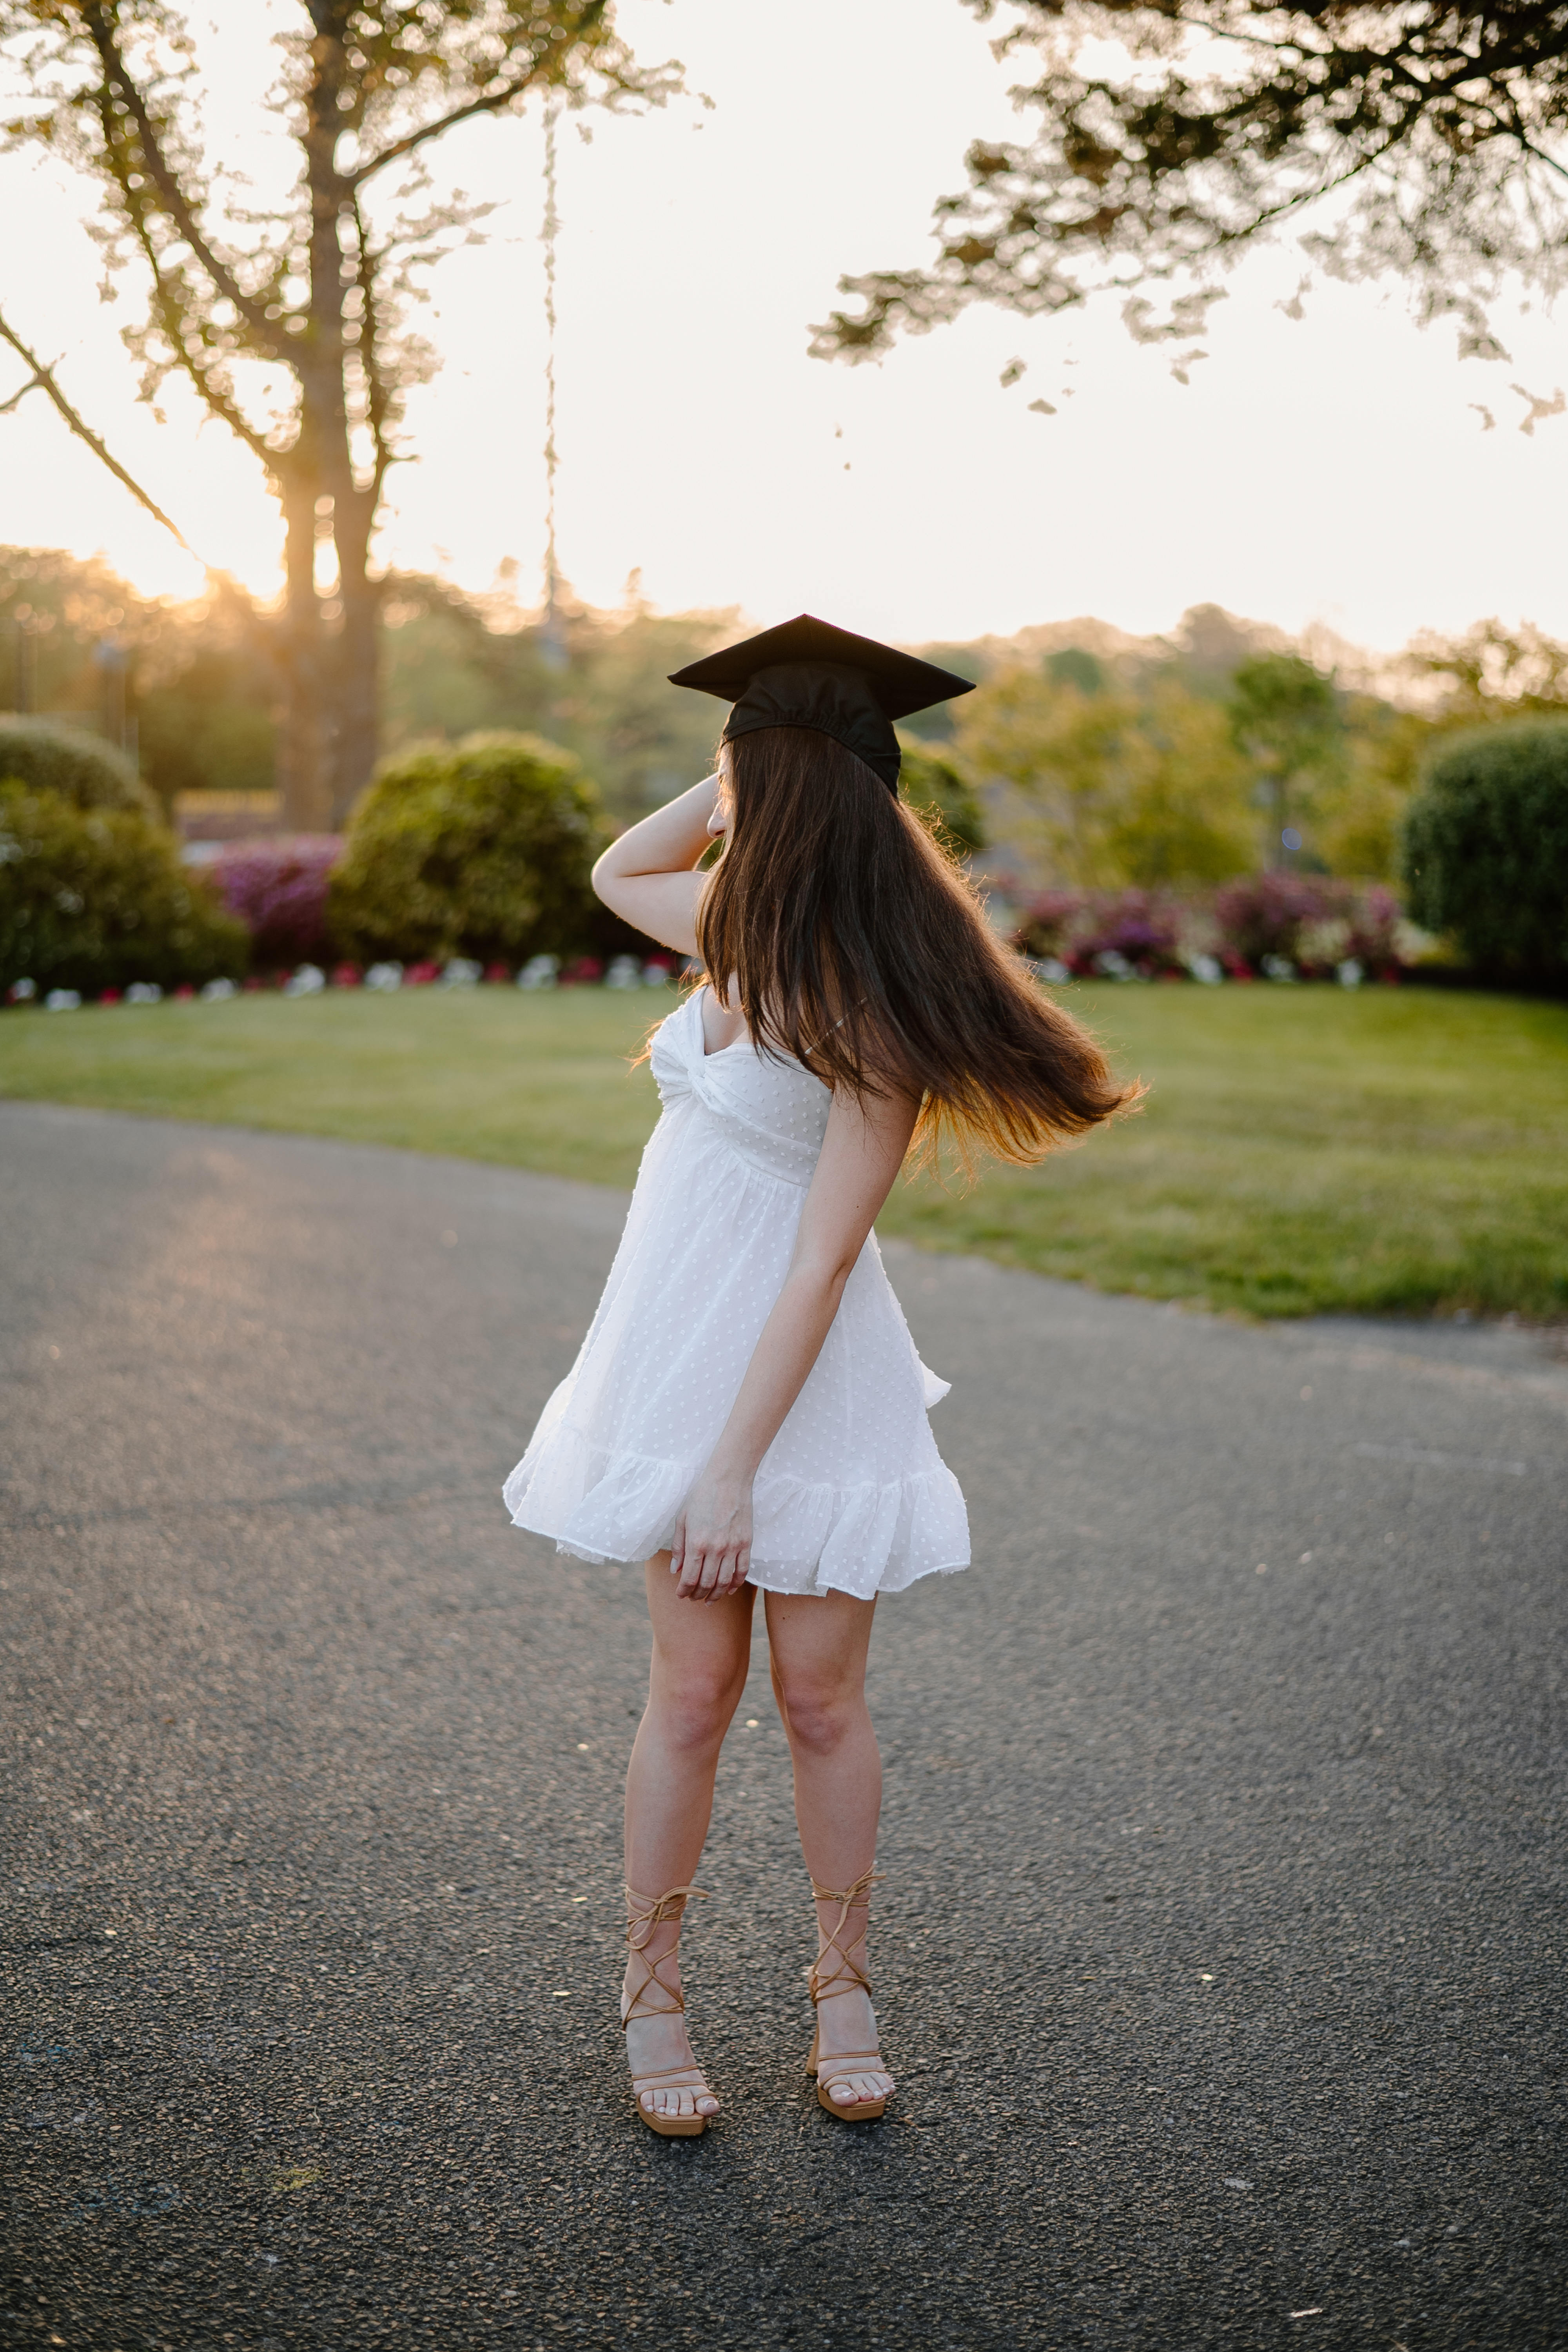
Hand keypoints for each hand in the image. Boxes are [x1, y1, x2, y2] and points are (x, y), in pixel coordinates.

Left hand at [670, 1466, 752, 1602]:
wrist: (728, 1479)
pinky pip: (743, 1571)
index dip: (684, 1591)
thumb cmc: (701, 1496)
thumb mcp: (682, 1519)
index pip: (689, 1578)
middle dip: (698, 1595)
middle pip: (706, 1583)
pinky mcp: (746, 1543)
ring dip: (716, 1594)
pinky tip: (729, 1589)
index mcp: (696, 1542)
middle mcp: (715, 1548)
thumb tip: (675, 1571)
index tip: (681, 1595)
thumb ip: (678, 1547)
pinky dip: (736, 1584)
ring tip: (709, 1599)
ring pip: (725, 1581)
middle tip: (693, 1598)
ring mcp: (733, 1547)